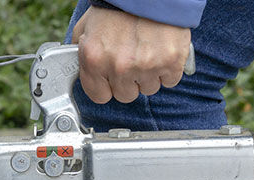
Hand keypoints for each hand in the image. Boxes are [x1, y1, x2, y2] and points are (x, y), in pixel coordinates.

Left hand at [72, 7, 190, 103]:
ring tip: (148, 50)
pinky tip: (162, 50)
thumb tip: (85, 73)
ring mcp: (146, 66)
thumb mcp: (87, 27)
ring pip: (149, 88)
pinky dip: (169, 69)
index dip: (107, 87)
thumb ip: (83, 54)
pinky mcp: (170, 62)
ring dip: (149, 74)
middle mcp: (119, 66)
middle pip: (126, 95)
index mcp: (94, 59)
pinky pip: (169, 80)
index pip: (100, 96)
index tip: (112, 80)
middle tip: (132, 58)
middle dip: (129, 81)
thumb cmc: (117, 6)